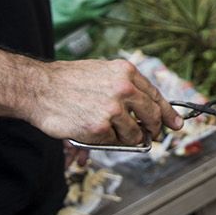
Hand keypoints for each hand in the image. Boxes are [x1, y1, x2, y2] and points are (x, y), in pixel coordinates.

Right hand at [27, 58, 183, 145]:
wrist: (39, 88)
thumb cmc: (67, 81)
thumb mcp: (101, 72)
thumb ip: (125, 87)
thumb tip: (148, 111)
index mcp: (126, 72)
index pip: (155, 95)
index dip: (168, 113)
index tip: (176, 124)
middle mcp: (124, 88)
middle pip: (152, 116)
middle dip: (153, 130)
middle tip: (150, 136)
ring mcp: (113, 109)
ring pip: (134, 134)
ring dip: (125, 138)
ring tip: (107, 130)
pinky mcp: (100, 127)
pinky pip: (113, 142)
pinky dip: (106, 142)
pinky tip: (92, 131)